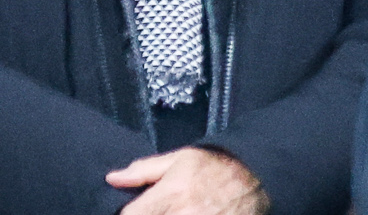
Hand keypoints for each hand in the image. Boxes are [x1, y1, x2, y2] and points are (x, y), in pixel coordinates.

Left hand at [107, 147, 267, 214]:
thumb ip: (144, 170)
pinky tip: (185, 214)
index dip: (127, 214)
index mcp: (170, 194)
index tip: (134, 210)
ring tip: (171, 210)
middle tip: (156, 209)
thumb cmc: (215, 166)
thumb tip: (111, 178)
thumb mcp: (181, 158)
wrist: (256, 179)